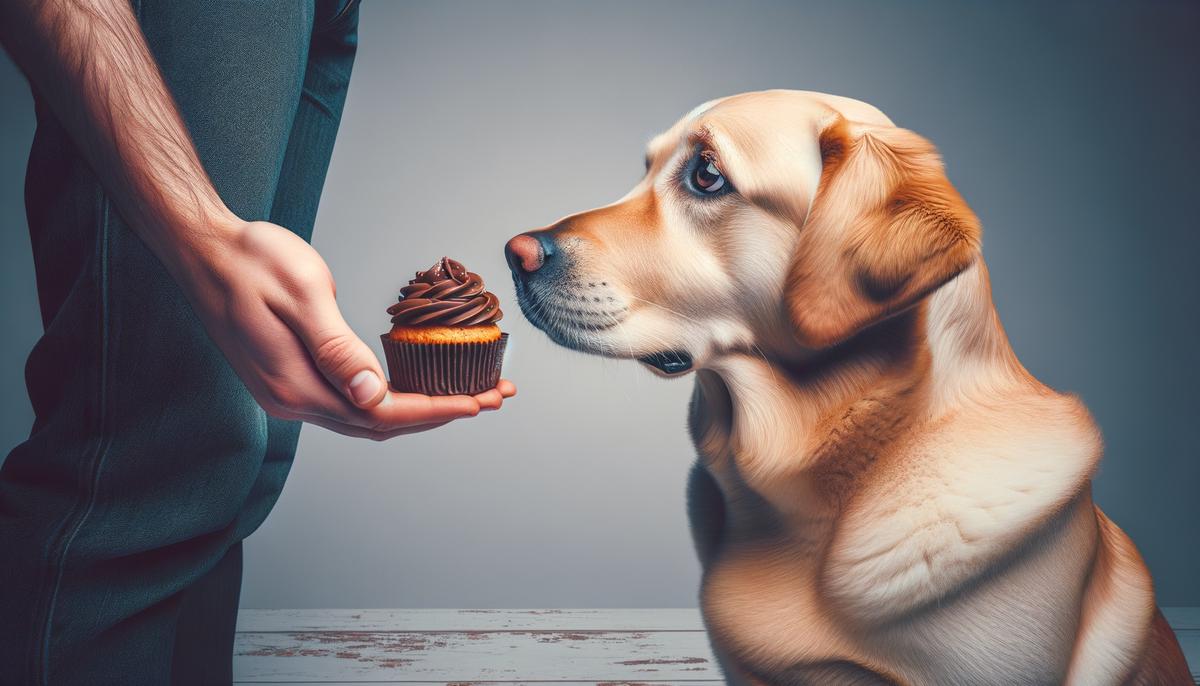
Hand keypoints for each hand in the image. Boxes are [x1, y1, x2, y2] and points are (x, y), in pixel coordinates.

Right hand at [170, 218, 514, 439]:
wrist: (201, 250)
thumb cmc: (250, 260)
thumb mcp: (302, 295)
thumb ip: (338, 349)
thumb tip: (375, 394)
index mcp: (297, 384)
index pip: (382, 414)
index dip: (436, 410)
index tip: (479, 402)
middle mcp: (291, 399)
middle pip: (379, 423)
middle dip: (439, 412)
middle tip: (490, 397)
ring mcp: (285, 392)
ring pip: (364, 416)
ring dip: (416, 408)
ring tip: (465, 393)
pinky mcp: (285, 378)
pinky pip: (348, 401)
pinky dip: (387, 398)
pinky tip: (412, 384)